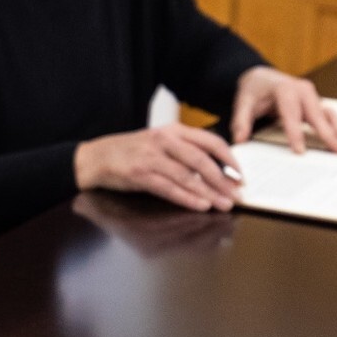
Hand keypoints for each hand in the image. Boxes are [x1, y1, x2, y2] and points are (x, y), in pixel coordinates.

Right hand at [75, 123, 241, 210]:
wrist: (95, 158)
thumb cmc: (130, 152)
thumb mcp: (159, 141)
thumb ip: (184, 150)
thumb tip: (215, 169)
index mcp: (173, 130)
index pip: (210, 141)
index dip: (229, 158)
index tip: (241, 174)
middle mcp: (164, 140)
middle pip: (202, 160)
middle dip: (223, 180)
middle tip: (238, 194)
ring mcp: (151, 157)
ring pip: (188, 176)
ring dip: (209, 192)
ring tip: (224, 204)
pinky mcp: (140, 174)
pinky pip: (169, 188)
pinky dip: (187, 198)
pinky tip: (200, 205)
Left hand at [230, 65, 336, 153]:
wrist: (262, 77)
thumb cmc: (254, 90)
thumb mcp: (243, 102)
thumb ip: (241, 120)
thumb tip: (240, 139)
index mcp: (285, 89)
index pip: (291, 114)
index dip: (296, 133)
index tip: (300, 151)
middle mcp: (303, 91)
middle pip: (317, 114)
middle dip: (328, 134)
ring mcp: (312, 97)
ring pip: (329, 115)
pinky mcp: (316, 104)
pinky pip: (329, 117)